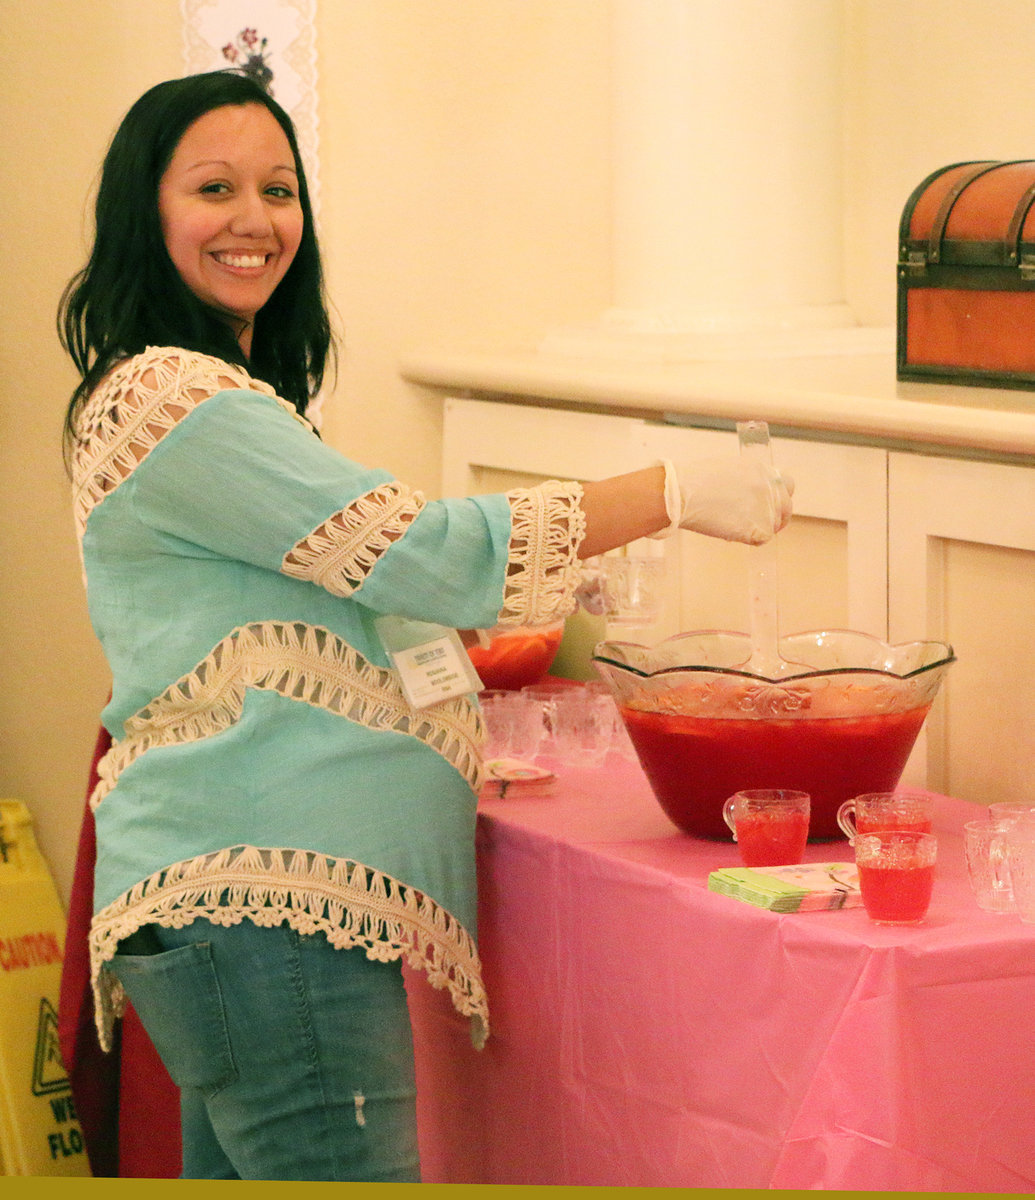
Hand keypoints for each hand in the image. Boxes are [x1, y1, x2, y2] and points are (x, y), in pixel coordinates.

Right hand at [653, 457, 793, 543]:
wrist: (682, 493)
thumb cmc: (695, 482)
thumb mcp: (729, 470)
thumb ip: (748, 481)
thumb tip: (750, 497)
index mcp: (763, 470)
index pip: (786, 485)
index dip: (778, 497)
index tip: (769, 506)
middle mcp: (771, 487)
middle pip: (786, 508)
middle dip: (774, 517)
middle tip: (756, 524)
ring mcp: (768, 508)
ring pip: (774, 525)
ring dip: (759, 529)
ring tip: (734, 526)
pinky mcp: (761, 528)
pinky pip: (762, 539)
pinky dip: (749, 539)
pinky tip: (731, 532)